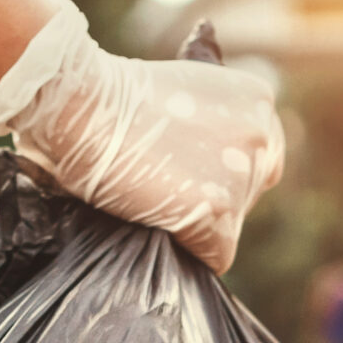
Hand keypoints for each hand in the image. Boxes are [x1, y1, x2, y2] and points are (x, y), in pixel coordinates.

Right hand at [0, 0, 284, 273]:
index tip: (189, 174)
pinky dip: (189, 251)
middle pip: (248, 194)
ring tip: (151, 202)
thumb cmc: (108, 95)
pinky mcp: (219, 212)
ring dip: (195, 224)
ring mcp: (243, 174)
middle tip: (161, 188)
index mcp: (256, 99)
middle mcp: (261, 134)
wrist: (79, 101)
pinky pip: (216, 254)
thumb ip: (208, 121)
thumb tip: (206, 162)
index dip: (222, 171)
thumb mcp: (178, 88)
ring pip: (231, 226)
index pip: (263, 157)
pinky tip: (156, 226)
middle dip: (209, 198)